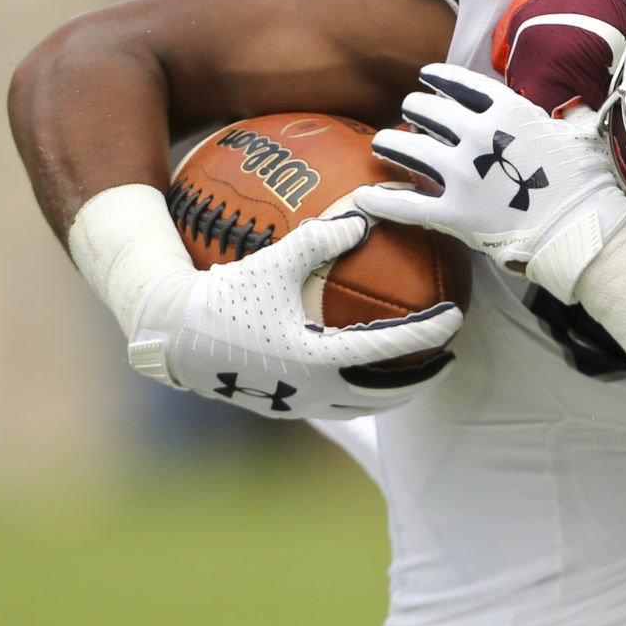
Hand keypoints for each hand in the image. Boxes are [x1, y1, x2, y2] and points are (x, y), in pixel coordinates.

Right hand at [126, 213, 463, 420]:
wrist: (169, 338)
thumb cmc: (221, 297)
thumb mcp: (274, 263)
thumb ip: (321, 239)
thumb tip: (364, 218)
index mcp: (318, 359)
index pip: (391, 349)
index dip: (429, 333)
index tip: (455, 318)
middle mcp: (313, 391)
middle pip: (387, 394)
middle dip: (423, 379)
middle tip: (448, 358)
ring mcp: (297, 405)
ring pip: (361, 407)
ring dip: (393, 394)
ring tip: (412, 374)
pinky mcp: (280, 408)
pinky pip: (333, 406)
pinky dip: (358, 394)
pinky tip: (360, 374)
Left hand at [355, 63, 625, 302]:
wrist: (583, 228)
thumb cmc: (588, 182)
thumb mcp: (580, 135)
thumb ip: (568, 116)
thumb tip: (581, 107)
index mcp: (508, 112)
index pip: (460, 84)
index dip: (437, 78)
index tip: (425, 77)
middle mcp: (478, 136)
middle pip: (427, 111)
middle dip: (414, 108)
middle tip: (410, 113)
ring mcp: (463, 175)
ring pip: (408, 149)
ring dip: (390, 142)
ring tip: (382, 142)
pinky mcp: (455, 213)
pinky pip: (407, 206)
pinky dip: (382, 201)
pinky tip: (365, 197)